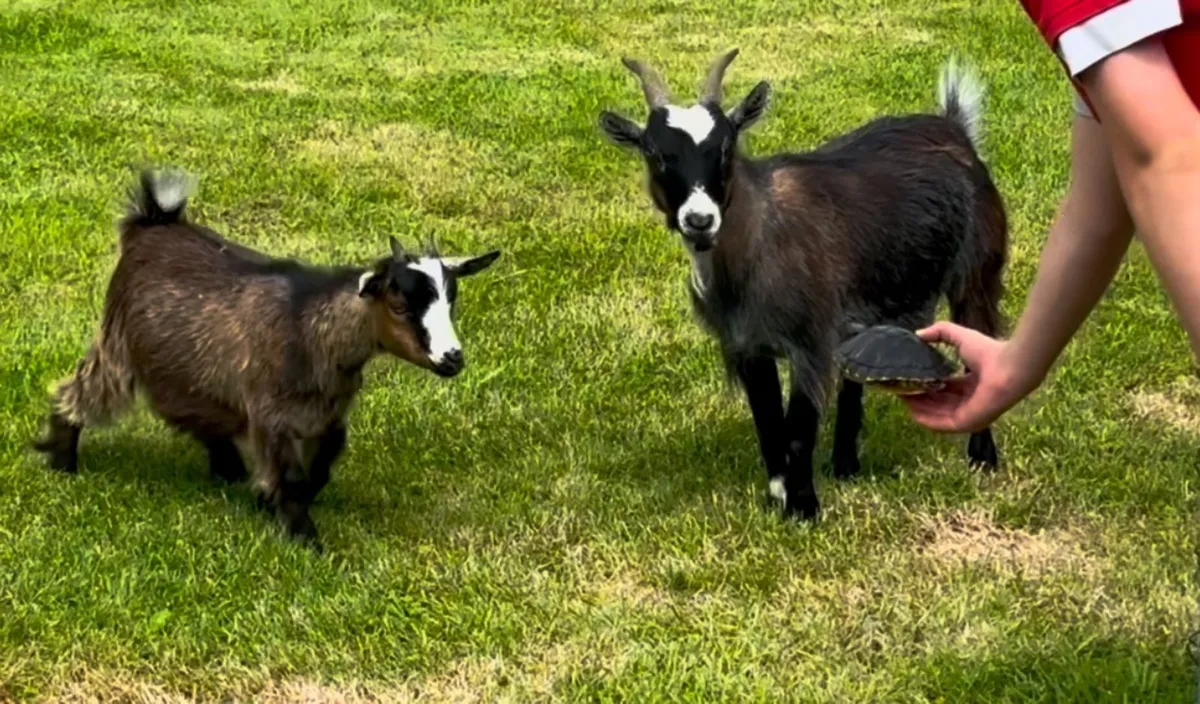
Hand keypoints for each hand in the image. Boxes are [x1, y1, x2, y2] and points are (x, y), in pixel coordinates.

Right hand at [901, 322, 1038, 432]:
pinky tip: (911, 411)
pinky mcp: (966, 423)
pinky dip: (925, 419)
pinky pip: (941, 424)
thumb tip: (918, 333)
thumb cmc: (989, 352)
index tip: (910, 380)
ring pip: (937, 415)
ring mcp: (969, 415)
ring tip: (902, 399)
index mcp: (971, 385)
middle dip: (919, 398)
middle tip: (901, 390)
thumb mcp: (959, 337)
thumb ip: (940, 332)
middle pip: (939, 404)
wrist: (1008, 367)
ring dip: (919, 409)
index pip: (945, 389)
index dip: (927, 385)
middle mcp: (970, 402)